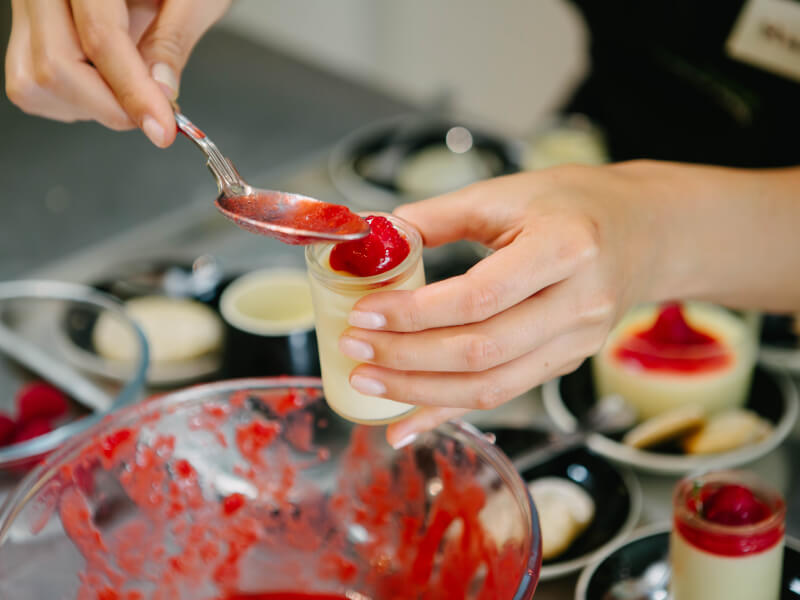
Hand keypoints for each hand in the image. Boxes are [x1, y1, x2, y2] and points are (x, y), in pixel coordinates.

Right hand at [5, 0, 229, 146]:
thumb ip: (172, 41)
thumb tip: (161, 92)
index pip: (100, 36)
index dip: (133, 91)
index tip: (163, 128)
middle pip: (54, 66)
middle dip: (110, 106)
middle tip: (154, 114)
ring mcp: (26, 5)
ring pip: (34, 81)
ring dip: (90, 105)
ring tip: (130, 86)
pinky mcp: (25, 28)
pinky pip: (32, 82)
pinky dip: (74, 100)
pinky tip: (106, 80)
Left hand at [337, 163, 671, 447]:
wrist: (643, 232)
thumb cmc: (572, 204)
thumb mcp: (505, 193)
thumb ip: (437, 217)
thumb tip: (373, 237)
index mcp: (565, 248)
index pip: (479, 297)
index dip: (415, 313)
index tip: (366, 314)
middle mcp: (579, 303)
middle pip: (482, 350)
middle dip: (408, 358)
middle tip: (355, 350)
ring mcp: (577, 342)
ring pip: (492, 386)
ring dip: (421, 391)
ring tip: (368, 382)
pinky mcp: (566, 363)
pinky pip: (502, 395)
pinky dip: (449, 412)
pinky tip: (407, 425)